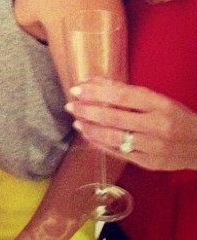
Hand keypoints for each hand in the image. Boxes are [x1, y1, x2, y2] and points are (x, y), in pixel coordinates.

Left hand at [66, 77, 196, 170]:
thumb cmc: (175, 117)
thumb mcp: (157, 98)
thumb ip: (125, 90)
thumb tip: (92, 81)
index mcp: (159, 104)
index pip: (121, 95)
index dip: (95, 92)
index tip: (76, 89)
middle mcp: (157, 126)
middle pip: (114, 117)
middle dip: (87, 110)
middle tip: (70, 105)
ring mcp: (153, 147)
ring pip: (114, 138)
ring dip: (90, 129)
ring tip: (76, 121)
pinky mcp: (150, 163)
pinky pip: (119, 153)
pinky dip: (100, 144)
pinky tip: (88, 136)